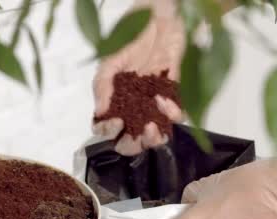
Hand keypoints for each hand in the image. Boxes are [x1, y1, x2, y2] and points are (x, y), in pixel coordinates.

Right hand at [92, 0, 184, 155]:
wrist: (160, 16)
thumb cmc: (131, 33)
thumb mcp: (110, 59)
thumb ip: (102, 85)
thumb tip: (100, 112)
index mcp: (112, 100)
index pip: (106, 129)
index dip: (109, 132)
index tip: (117, 121)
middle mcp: (132, 106)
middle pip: (130, 140)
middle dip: (133, 144)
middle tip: (139, 133)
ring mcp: (153, 103)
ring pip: (154, 135)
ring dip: (155, 138)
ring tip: (154, 126)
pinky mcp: (174, 95)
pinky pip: (176, 116)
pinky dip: (172, 114)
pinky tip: (165, 100)